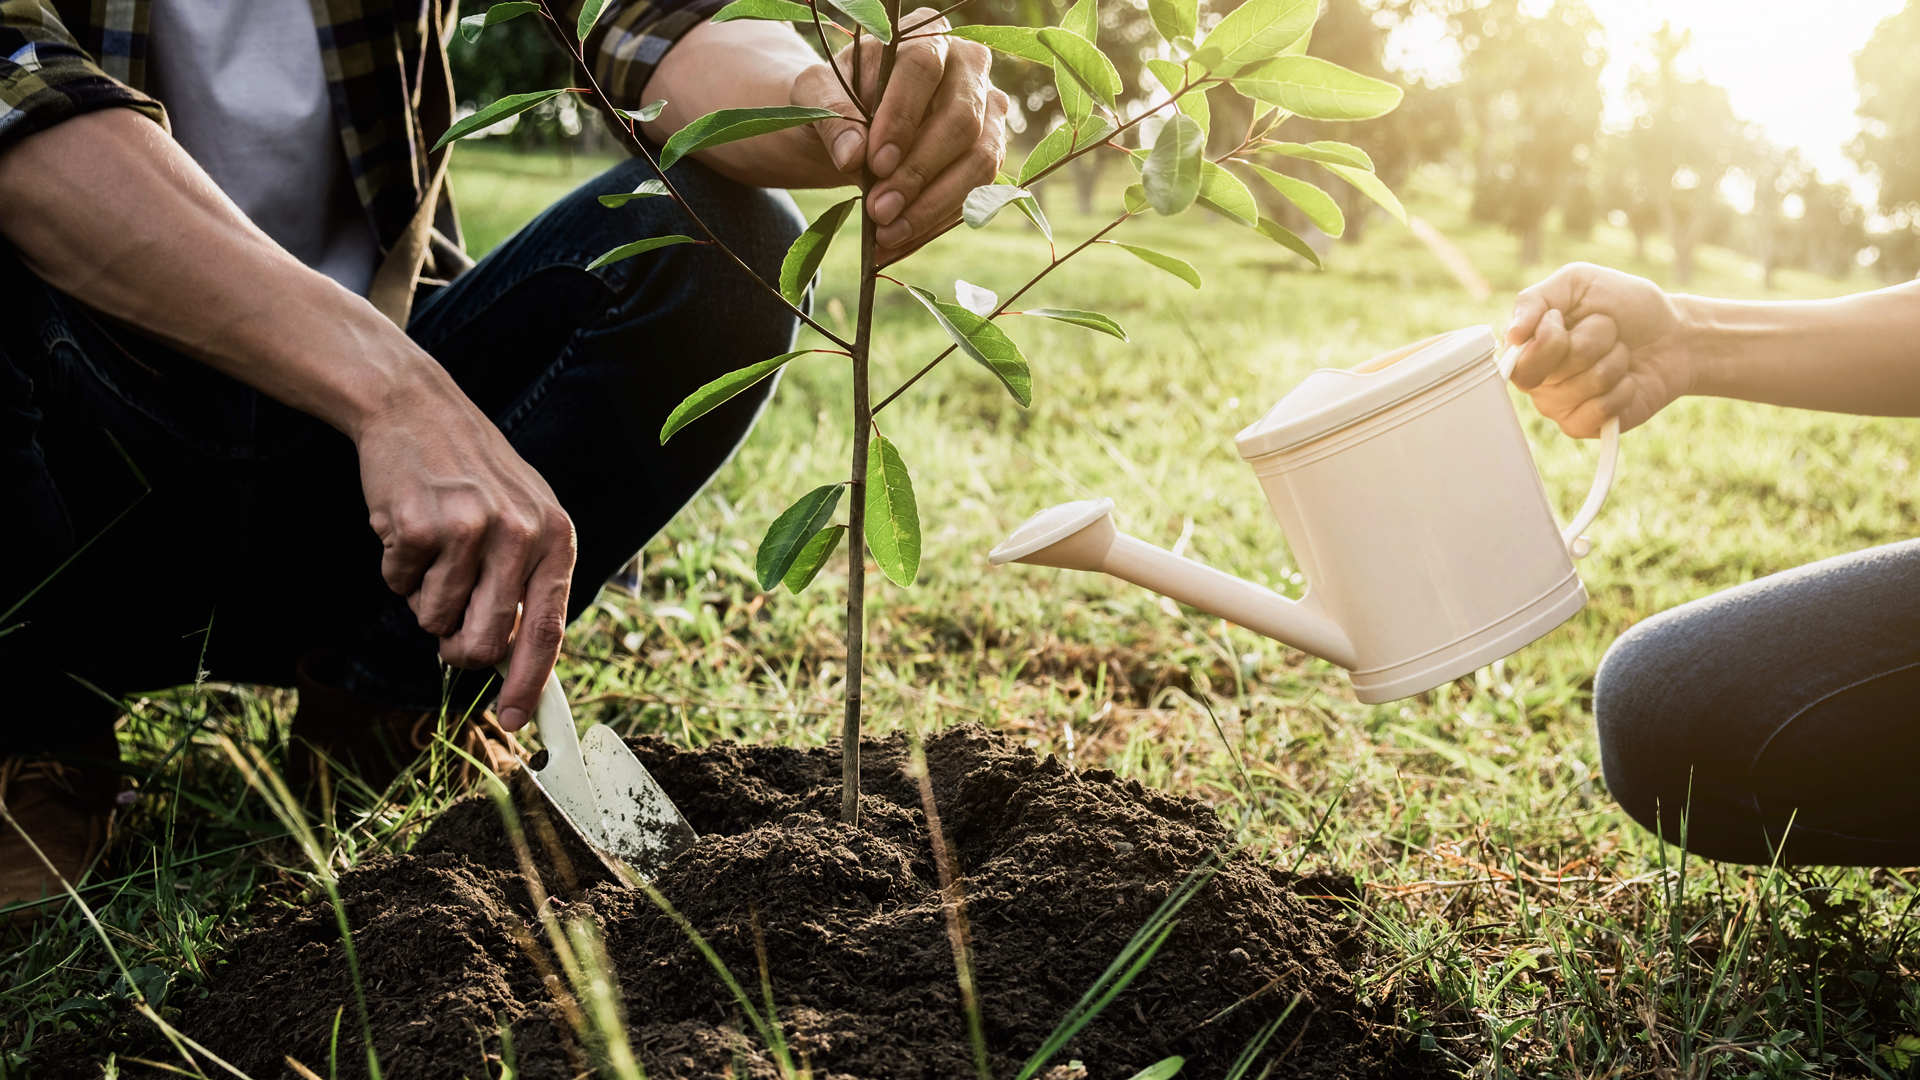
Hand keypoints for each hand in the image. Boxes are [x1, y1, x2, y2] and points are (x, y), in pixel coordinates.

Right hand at [355, 374, 575, 731]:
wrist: (417, 408)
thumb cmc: (474, 475)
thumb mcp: (524, 517)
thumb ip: (526, 585)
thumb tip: (513, 662)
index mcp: (556, 537)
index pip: (548, 629)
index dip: (530, 683)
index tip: (515, 721)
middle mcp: (520, 534)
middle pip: (485, 640)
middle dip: (458, 650)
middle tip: (446, 631)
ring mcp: (470, 529)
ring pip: (434, 619)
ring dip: (423, 598)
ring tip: (432, 549)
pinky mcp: (419, 526)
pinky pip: (399, 585)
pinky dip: (396, 569)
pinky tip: (407, 526)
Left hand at [793, 10, 1010, 261]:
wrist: (858, 126)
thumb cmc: (839, 98)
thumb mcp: (816, 95)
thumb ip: (830, 114)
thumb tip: (851, 156)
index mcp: (925, 36)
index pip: (923, 68)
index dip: (902, 116)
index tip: (874, 162)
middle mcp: (969, 67)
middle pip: (960, 119)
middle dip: (918, 172)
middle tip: (879, 210)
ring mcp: (988, 111)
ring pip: (981, 159)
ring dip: (935, 203)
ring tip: (889, 232)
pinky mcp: (990, 152)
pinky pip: (979, 191)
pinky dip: (939, 220)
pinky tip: (904, 240)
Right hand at [1505, 263, 1696, 436]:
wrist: (1674, 334)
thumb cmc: (1624, 306)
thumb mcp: (1577, 282)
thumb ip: (1535, 299)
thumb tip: (1511, 335)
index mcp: (1527, 347)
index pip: (1519, 358)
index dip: (1550, 337)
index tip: (1563, 318)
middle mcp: (1537, 380)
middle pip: (1556, 370)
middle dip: (1594, 340)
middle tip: (1605, 332)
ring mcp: (1559, 406)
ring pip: (1586, 385)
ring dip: (1615, 361)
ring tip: (1620, 354)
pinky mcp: (1585, 425)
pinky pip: (1599, 411)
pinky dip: (1624, 389)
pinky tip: (1627, 381)